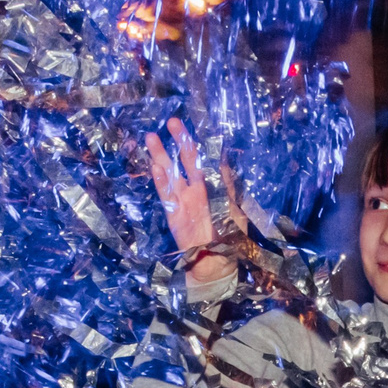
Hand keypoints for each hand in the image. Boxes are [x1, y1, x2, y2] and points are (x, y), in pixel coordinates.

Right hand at [146, 118, 236, 284]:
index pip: (202, 159)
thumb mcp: (235, 209)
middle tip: (171, 122)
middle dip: (178, 142)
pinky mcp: (174, 215)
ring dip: (161, 156)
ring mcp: (182, 201)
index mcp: (211, 186)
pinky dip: (161, 182)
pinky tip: (155, 167)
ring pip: (170, 174)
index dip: (197, 143)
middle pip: (184, 161)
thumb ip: (228, 186)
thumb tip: (224, 161)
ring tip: (151, 138)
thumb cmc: (230, 238)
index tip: (194, 127)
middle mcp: (195, 190)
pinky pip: (166, 195)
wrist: (218, 265)